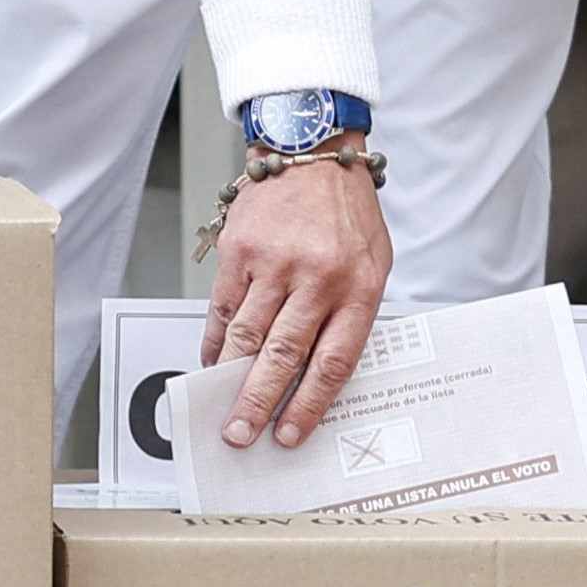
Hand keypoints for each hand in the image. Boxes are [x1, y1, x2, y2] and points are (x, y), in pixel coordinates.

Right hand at [206, 150, 389, 449]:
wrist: (314, 152)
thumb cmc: (347, 215)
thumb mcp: (373, 265)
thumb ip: (350, 316)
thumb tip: (317, 376)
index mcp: (359, 288)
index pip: (332, 362)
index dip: (308, 406)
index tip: (289, 434)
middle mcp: (317, 277)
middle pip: (283, 356)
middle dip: (258, 404)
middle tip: (241, 435)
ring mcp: (275, 263)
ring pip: (247, 337)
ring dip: (230, 380)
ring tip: (220, 409)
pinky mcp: (241, 250)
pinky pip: (223, 308)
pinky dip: (216, 341)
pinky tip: (213, 360)